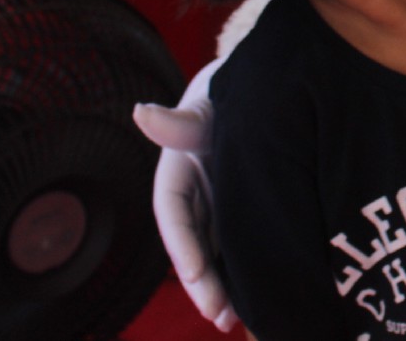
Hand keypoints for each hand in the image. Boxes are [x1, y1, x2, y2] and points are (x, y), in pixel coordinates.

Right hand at [133, 58, 236, 331]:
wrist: (262, 88)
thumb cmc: (228, 92)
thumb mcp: (206, 102)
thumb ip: (181, 118)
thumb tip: (142, 113)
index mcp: (176, 172)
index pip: (173, 215)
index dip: (184, 247)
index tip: (195, 275)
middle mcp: (193, 196)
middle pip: (193, 246)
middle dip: (203, 283)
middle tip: (220, 314)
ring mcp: (218, 207)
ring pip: (215, 254)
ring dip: (221, 288)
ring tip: (234, 320)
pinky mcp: (242, 212)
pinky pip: (239, 246)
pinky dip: (243, 273)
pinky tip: (256, 301)